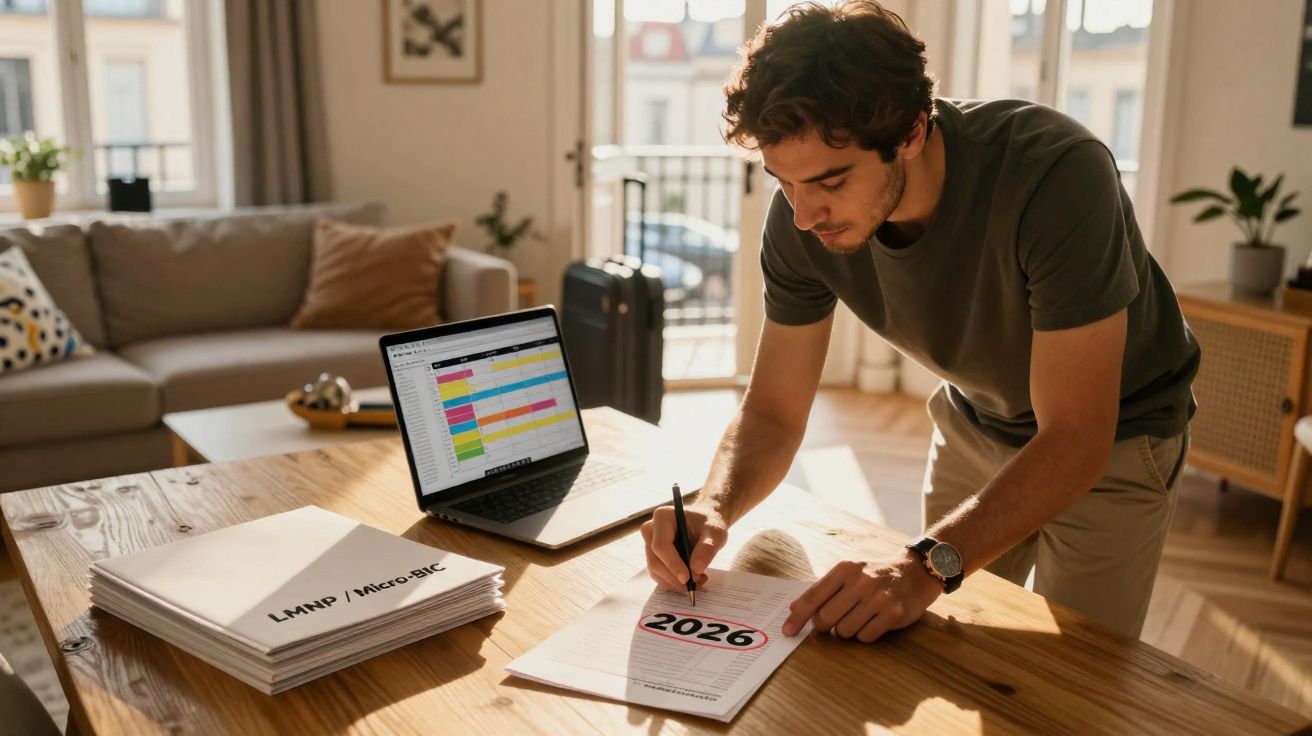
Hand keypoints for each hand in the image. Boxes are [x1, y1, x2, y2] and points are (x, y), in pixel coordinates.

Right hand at [640, 503, 727, 591]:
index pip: (661, 545)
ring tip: (699, 581)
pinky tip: (693, 580)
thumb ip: (708, 548)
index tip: (687, 578)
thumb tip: (697, 569)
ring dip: (676, 583)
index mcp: (663, 517)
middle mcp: (651, 530)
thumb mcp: (715, 532)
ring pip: (656, 571)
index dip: (672, 564)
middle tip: (697, 583)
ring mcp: (649, 544)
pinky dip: (675, 583)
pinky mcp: (654, 557)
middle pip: (655, 561)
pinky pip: (659, 575)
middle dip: (675, 577)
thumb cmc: (708, 523)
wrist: (704, 523)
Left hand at [782, 550, 942, 641]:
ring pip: (844, 631)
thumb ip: (821, 590)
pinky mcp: (893, 614)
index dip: (797, 617)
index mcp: (845, 569)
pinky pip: (865, 637)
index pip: (813, 597)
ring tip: (858, 616)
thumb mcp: (848, 573)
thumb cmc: (874, 575)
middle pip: (825, 618)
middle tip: (832, 621)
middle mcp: (860, 582)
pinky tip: (873, 621)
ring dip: (846, 630)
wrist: (915, 573)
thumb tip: (793, 609)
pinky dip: (864, 634)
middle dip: (824, 625)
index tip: (787, 632)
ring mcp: (878, 598)